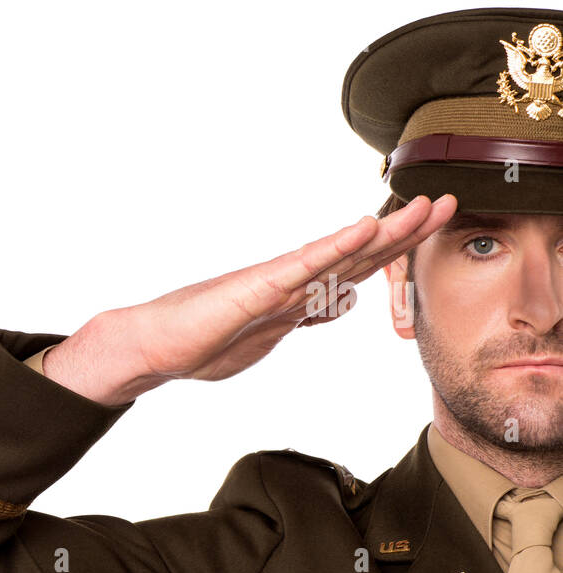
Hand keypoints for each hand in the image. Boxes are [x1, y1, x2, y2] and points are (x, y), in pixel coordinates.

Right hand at [43, 194, 457, 405]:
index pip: (354, 270)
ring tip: (424, 208)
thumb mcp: (266, 335)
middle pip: (358, 255)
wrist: (151, 346)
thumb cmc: (196, 343)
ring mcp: (274, 284)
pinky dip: (337, 247)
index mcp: (295, 297)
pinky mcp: (255, 289)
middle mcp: (290, 284)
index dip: (393, 250)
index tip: (427, 229)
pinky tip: (364, 228)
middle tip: (445, 203)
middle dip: (405, 232)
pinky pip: (304, 267)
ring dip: (387, 233)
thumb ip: (303, 317)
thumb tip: (340, 305)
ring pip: (341, 255)